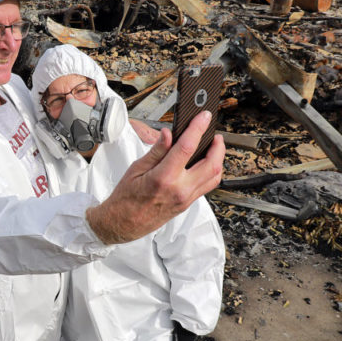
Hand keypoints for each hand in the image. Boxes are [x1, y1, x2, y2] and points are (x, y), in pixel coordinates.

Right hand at [86, 110, 223, 243]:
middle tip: (213, 134)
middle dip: (217, 145)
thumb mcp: (136, 169)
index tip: (203, 117)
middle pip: (211, 164)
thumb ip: (156, 151)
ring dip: (218, 159)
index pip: (187, 147)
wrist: (123, 223)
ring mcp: (185, 199)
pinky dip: (211, 172)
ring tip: (213, 147)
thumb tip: (168, 134)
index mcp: (163, 178)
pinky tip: (205, 163)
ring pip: (214, 177)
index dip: (198, 128)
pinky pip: (207, 186)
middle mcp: (179, 190)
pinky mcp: (187, 204)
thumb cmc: (125, 198)